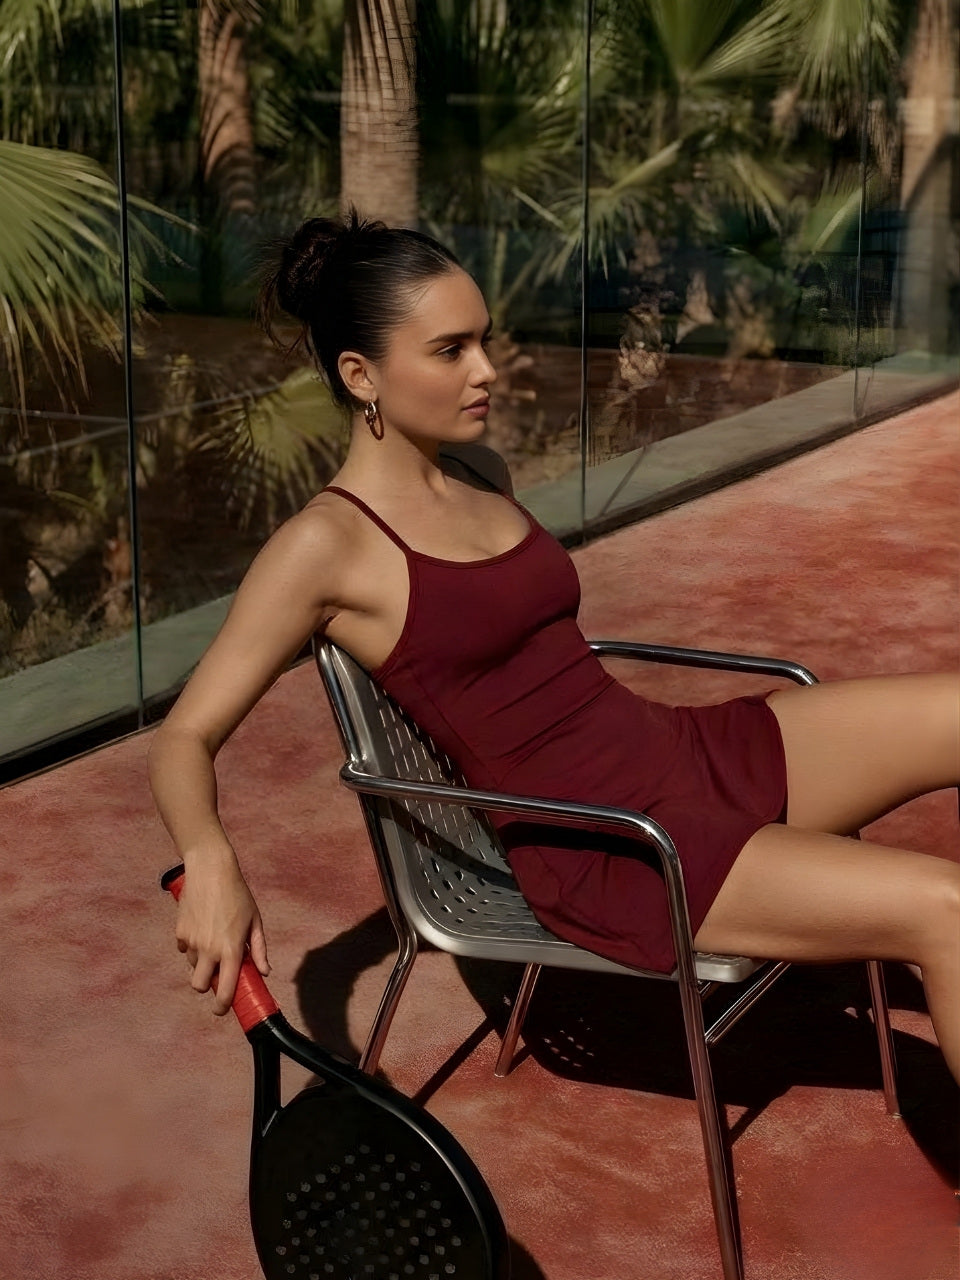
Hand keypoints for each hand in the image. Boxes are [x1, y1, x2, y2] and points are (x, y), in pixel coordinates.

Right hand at [175, 855, 269, 1014]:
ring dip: (201, 962)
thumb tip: (264, 972)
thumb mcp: (254, 920)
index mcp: (231, 950)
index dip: (222, 1006)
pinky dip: (191, 945)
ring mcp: (192, 941)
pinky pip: (183, 948)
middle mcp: (209, 950)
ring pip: (192, 966)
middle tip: (216, 975)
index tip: (222, 1010)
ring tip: (212, 941)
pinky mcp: (179, 932)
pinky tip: (201, 928)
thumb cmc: (238, 895)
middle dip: (206, 986)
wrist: (211, 870)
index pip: (225, 989)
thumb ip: (258, 949)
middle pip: (199, 986)